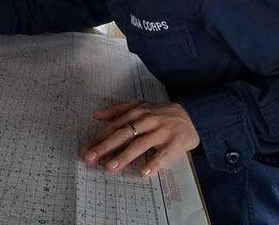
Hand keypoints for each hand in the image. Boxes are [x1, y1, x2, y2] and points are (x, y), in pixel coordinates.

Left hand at [82, 100, 199, 177]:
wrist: (192, 117)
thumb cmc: (160, 113)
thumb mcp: (140, 106)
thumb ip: (118, 110)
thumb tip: (96, 115)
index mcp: (137, 112)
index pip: (115, 125)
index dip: (99, 137)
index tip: (86, 148)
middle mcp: (148, 120)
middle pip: (124, 134)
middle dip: (106, 146)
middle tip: (91, 158)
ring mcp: (161, 132)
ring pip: (140, 144)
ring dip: (124, 156)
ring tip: (110, 167)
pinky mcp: (175, 143)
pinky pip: (163, 155)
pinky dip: (153, 163)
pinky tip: (143, 173)